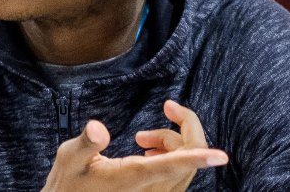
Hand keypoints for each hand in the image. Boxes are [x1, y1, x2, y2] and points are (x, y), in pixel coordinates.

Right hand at [41, 100, 227, 191]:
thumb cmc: (69, 184)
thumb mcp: (69, 158)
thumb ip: (86, 142)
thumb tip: (97, 128)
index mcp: (133, 178)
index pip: (174, 166)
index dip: (199, 158)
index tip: (220, 156)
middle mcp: (151, 191)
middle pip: (188, 160)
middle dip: (182, 128)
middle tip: (167, 107)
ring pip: (185, 167)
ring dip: (175, 143)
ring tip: (142, 137)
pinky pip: (180, 176)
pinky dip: (174, 157)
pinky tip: (149, 151)